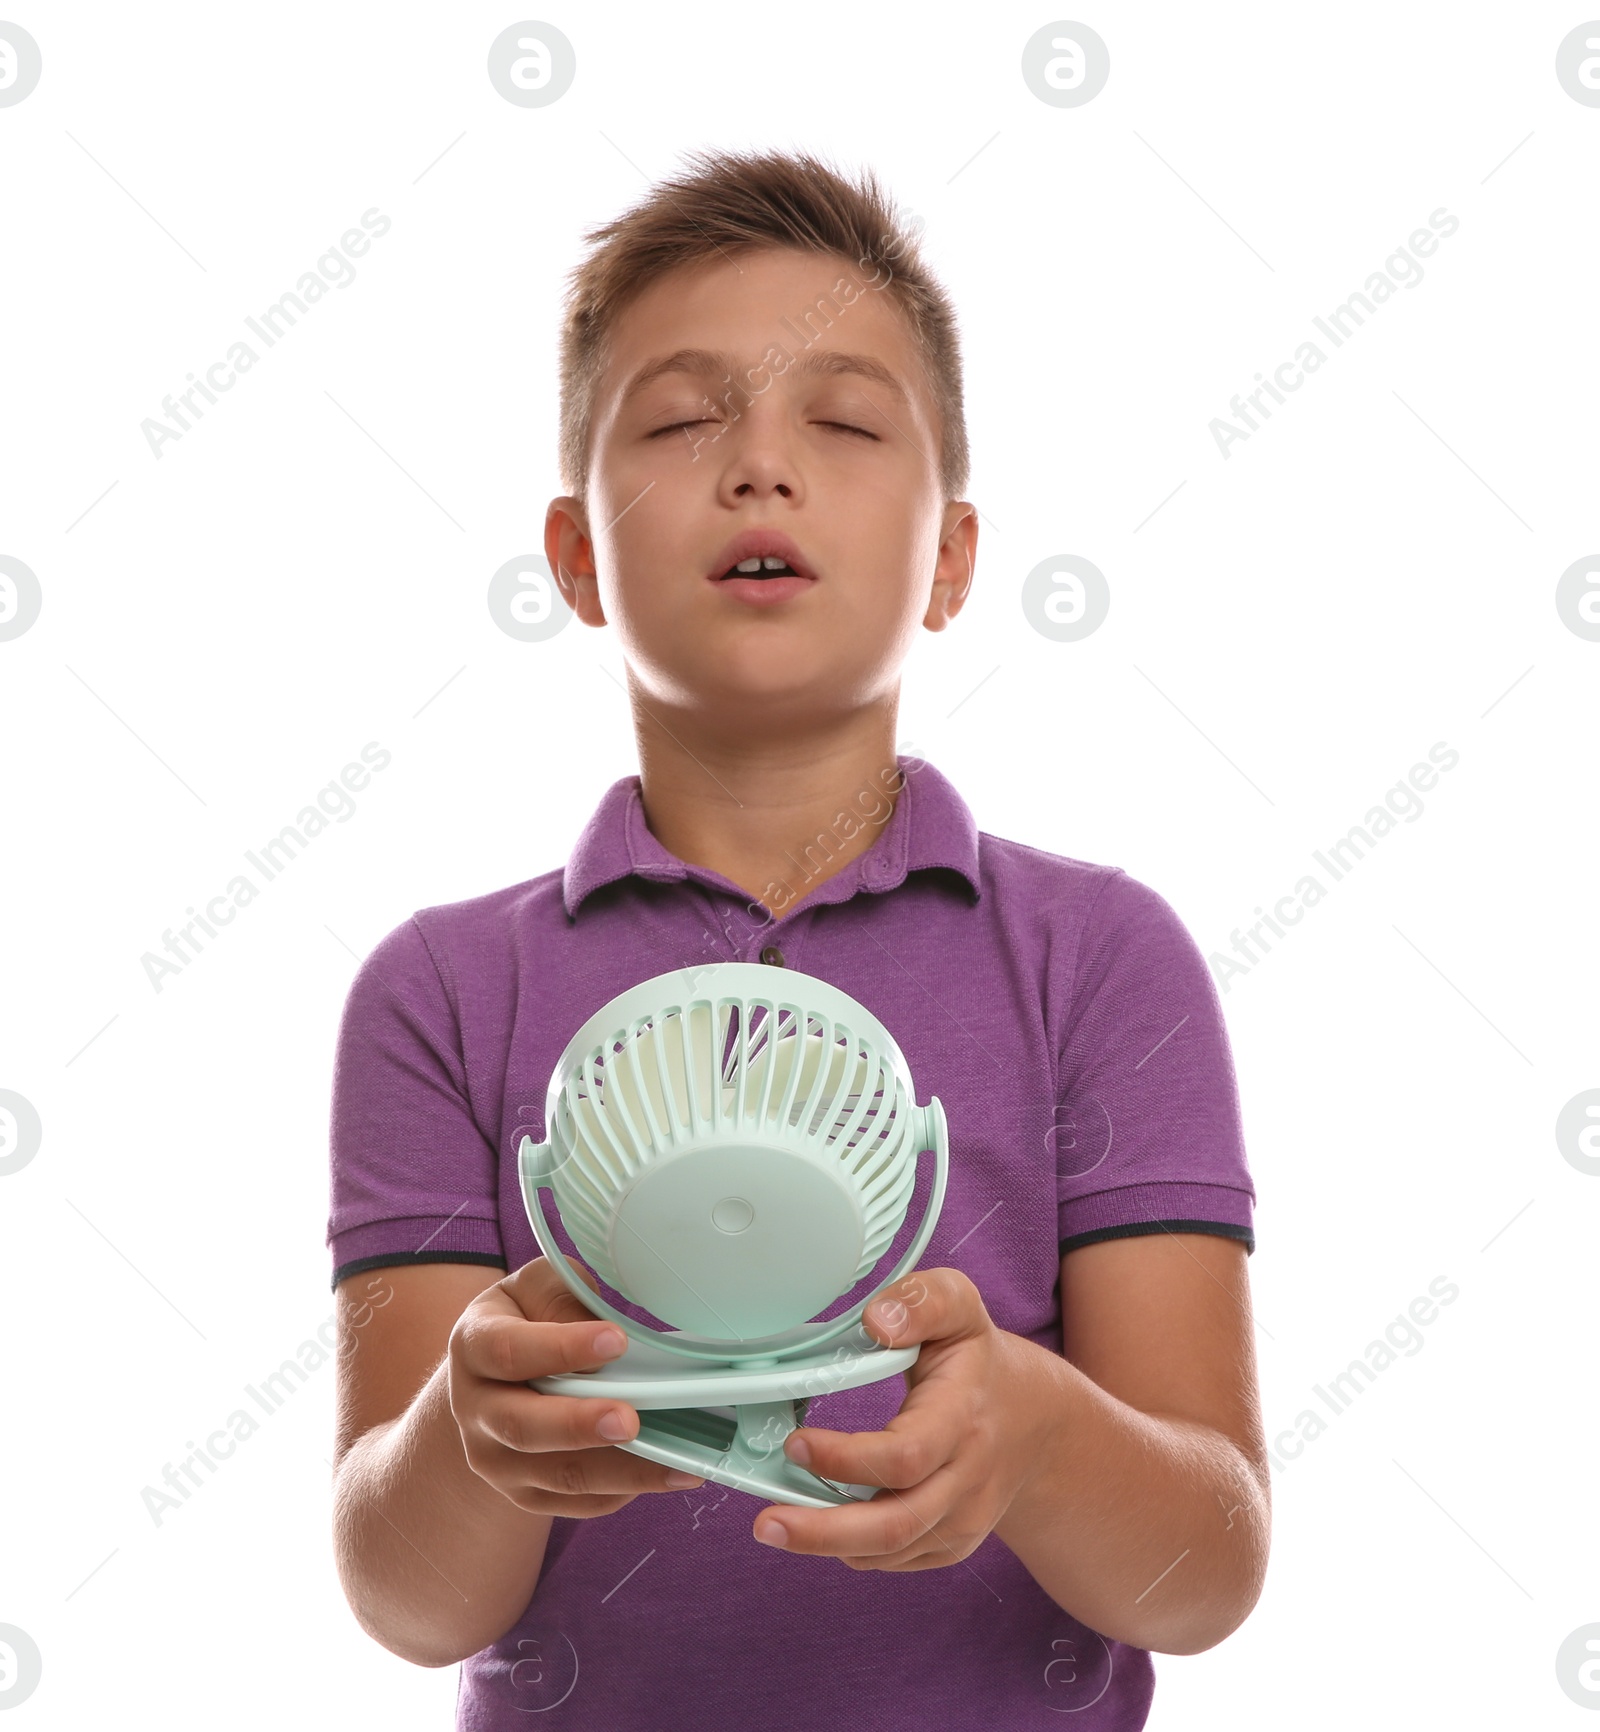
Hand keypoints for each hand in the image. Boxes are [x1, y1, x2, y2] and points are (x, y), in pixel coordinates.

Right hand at [447, 1256, 705, 1516]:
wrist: (488, 1380)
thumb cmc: (526, 1318)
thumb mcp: (536, 1289)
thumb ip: (564, 1299)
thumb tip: (608, 1336)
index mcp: (474, 1346)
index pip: (510, 1351)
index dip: (562, 1348)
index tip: (618, 1340)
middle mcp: (475, 1410)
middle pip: (522, 1427)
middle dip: (579, 1425)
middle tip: (630, 1419)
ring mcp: (496, 1459)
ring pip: (556, 1476)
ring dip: (619, 1471)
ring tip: (677, 1463)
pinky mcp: (524, 1493)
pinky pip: (573, 1502)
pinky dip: (619, 1492)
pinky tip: (663, 1475)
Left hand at [751, 1268, 1052, 1570]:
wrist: (1034, 1422)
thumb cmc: (980, 1359)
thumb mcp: (960, 1307)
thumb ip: (922, 1301)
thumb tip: (876, 1322)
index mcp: (963, 1416)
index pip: (906, 1455)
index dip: (846, 1459)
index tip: (796, 1444)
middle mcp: (967, 1476)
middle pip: (896, 1523)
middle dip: (824, 1531)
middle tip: (767, 1523)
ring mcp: (962, 1517)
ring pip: (891, 1550)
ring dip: (827, 1544)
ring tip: (777, 1525)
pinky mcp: (952, 1542)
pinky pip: (896, 1559)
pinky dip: (853, 1549)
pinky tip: (820, 1527)